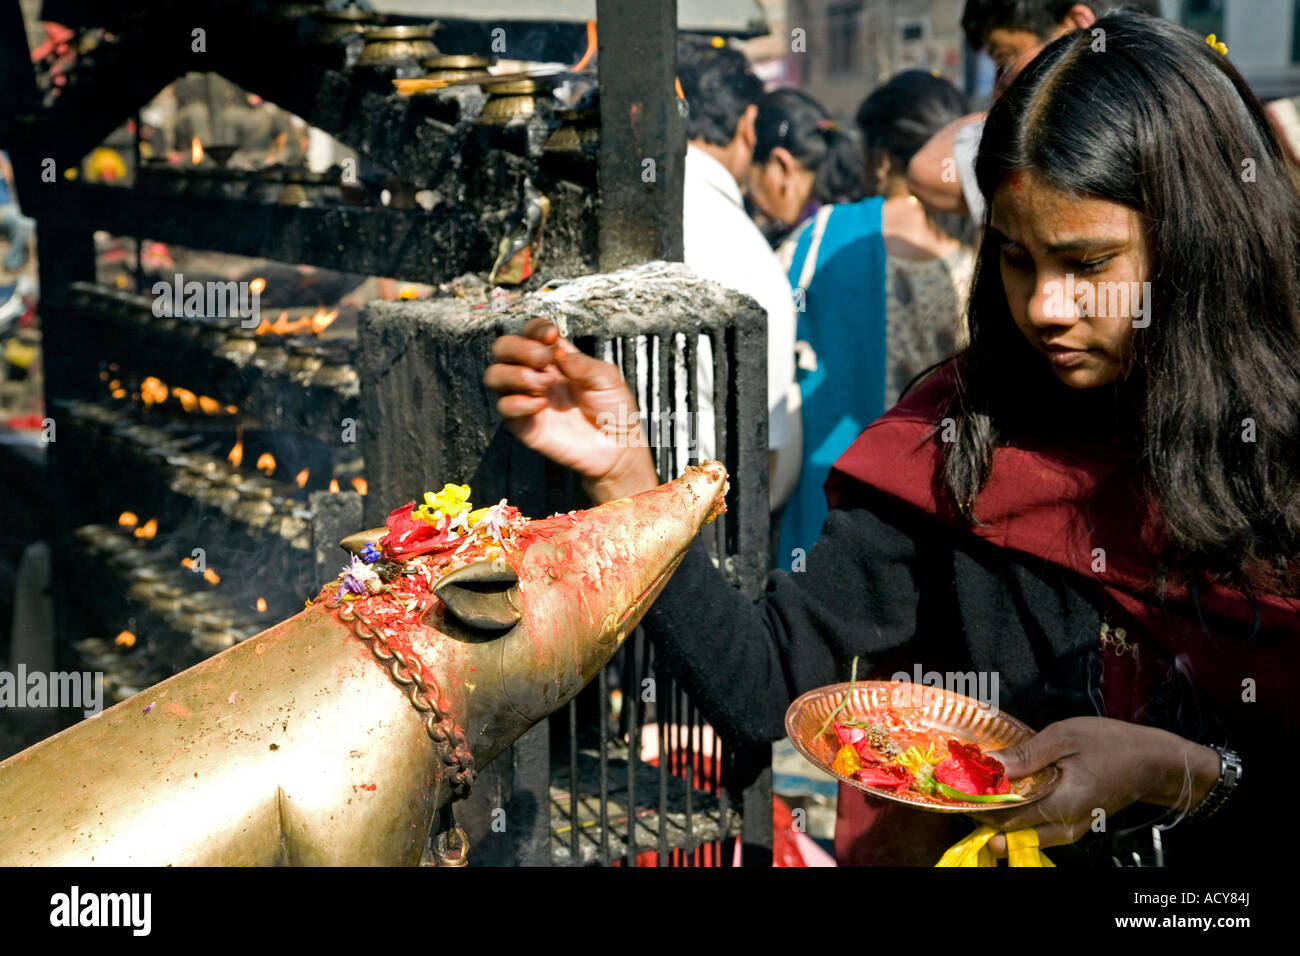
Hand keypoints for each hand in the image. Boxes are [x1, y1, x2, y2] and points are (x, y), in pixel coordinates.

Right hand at [484, 318, 658, 502]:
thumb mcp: (607, 378)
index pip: (530, 332)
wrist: (616, 447)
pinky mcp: (523, 424)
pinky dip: (519, 402)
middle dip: (519, 348)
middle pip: (503, 348)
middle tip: (544, 361)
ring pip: (494, 375)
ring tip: (543, 385)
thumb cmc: (613, 409)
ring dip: (514, 374)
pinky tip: (542, 406)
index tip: (552, 336)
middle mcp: (536, 374)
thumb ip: (582, 363)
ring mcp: (526, 398)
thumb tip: (557, 352)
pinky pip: (504, 407)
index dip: (535, 329)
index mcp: (555, 358)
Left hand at [971, 717, 1219, 856]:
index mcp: (1061, 804)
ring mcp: (1069, 829)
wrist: (1154, 762)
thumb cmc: (1112, 744)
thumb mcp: (1065, 738)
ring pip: (1023, 834)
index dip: (977, 806)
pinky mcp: (1073, 825)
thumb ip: (1026, 756)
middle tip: (960, 789)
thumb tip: (988, 766)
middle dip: (983, 814)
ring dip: (998, 816)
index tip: (954, 789)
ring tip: (978, 790)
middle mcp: (1064, 826)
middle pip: (1010, 832)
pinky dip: (1018, 815)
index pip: (1007, 819)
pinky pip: (1037, 829)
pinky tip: (1006, 794)